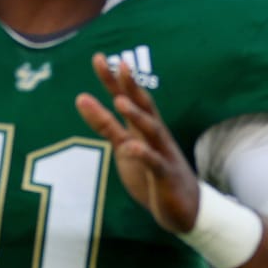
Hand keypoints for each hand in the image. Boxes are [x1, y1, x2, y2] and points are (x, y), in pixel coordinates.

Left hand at [75, 52, 200, 233]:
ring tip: (119, 101)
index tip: (99, 58)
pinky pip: (154, 163)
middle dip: (129, 86)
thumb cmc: (152, 175)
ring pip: (150, 130)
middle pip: (142, 106)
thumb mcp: (124, 148)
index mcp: (143, 128)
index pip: (128, 97)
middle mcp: (154, 135)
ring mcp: (162, 153)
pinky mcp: (165, 175)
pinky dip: (144, 154)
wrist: (185, 209)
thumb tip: (82, 99)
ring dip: (136, 115)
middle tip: (118, 63)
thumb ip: (106, 126)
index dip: (113, 79)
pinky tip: (131, 148)